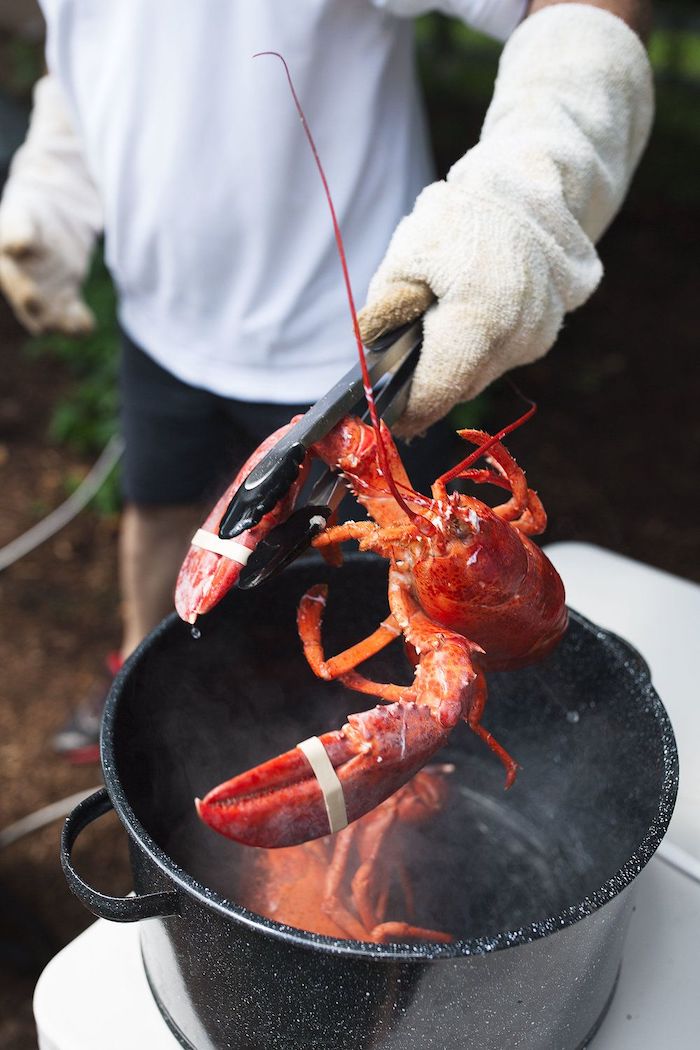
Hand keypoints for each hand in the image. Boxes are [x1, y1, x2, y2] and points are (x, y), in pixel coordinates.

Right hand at [0, 76, 101, 335]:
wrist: (55, 203)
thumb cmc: (55, 171)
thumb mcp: (59, 146)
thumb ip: (59, 124)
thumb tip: (57, 89)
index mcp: (20, 212)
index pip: (13, 224)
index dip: (17, 233)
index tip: (21, 243)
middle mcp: (19, 250)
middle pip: (14, 274)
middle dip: (25, 287)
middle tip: (37, 302)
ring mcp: (37, 276)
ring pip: (33, 301)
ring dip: (46, 314)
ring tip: (66, 322)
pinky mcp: (57, 293)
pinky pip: (59, 314)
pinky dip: (69, 322)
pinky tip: (84, 325)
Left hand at [358, 4, 652, 437]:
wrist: (527, 186)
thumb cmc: (456, 218)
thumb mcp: (402, 260)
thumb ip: (383, 320)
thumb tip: (371, 373)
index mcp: (481, 315)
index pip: (438, 390)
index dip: (408, 409)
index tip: (385, 415)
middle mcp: (520, 333)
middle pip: (458, 387)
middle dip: (427, 383)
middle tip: (399, 370)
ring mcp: (540, 334)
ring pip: (480, 376)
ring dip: (452, 364)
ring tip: (438, 322)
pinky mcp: (548, 333)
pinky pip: (500, 358)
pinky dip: (478, 348)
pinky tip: (469, 313)